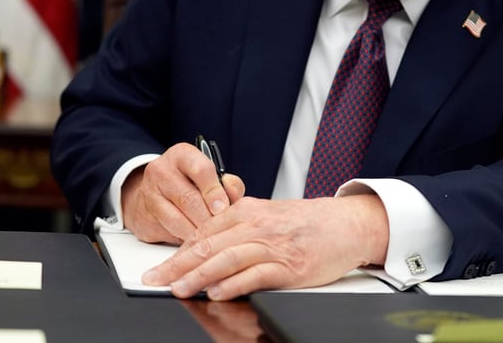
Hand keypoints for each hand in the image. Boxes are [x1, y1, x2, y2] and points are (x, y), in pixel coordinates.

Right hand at [121, 142, 245, 243]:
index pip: (201, 170)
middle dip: (209, 217)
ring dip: (198, 232)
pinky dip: (185, 240)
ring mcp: (149, 195)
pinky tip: (197, 242)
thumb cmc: (189, 183)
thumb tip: (234, 198)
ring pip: (177, 219)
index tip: (224, 207)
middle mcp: (162, 171)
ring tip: (213, 239)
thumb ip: (228, 184)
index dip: (215, 191)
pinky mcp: (143, 218)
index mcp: (182, 155)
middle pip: (189, 198)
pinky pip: (168, 233)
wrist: (151, 193)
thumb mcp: (210, 175)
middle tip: (223, 229)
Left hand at [142, 194, 389, 299]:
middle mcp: (258, 225)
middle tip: (155, 280)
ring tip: (179, 289)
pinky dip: (235, 284)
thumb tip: (206, 249)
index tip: (159, 268)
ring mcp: (274, 246)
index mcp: (249, 210)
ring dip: (199, 275)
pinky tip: (218, 292)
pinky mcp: (289, 266)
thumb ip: (239, 228)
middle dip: (178, 265)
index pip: (204, 231)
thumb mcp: (269, 216)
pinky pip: (256, 275)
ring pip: (228, 258)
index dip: (178, 252)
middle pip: (209, 244)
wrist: (347, 225)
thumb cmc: (308, 223)